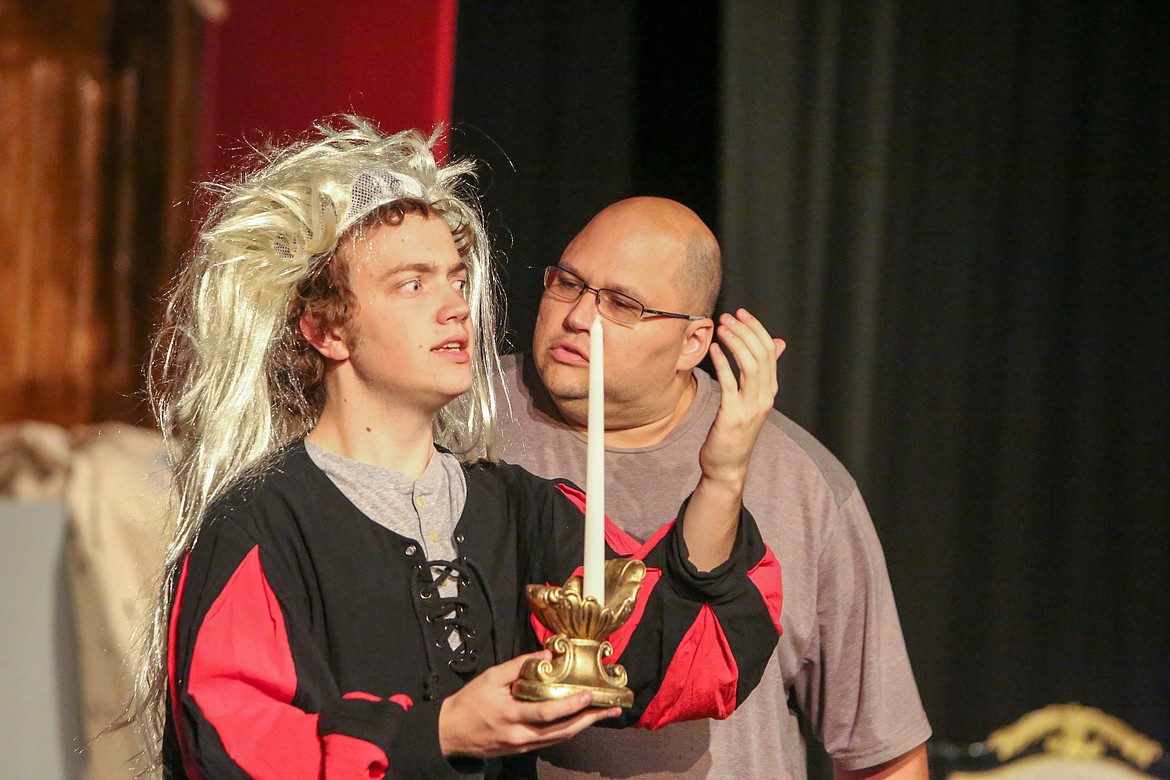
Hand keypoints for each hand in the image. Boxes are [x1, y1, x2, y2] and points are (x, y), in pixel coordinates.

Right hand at [438, 651, 622, 757]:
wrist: (450, 733)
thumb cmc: (469, 702)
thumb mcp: (490, 678)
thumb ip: (518, 666)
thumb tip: (546, 655)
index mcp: (512, 715)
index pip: (547, 713)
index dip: (570, 705)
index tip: (589, 695)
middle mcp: (521, 735)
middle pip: (562, 731)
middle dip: (590, 720)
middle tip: (612, 709)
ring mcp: (522, 745)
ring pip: (559, 738)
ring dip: (583, 726)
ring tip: (603, 715)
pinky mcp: (521, 749)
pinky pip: (550, 741)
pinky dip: (567, 730)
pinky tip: (579, 721)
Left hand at [699, 309, 784, 489]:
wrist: (727, 465)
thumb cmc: (735, 430)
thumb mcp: (751, 398)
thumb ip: (762, 373)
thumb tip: (778, 343)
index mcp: (769, 390)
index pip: (770, 351)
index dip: (756, 328)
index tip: (741, 313)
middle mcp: (765, 397)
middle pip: (762, 354)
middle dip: (745, 331)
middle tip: (728, 316)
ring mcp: (751, 407)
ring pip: (751, 366)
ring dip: (736, 343)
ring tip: (721, 329)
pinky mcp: (733, 415)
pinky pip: (730, 384)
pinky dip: (722, 363)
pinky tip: (712, 350)